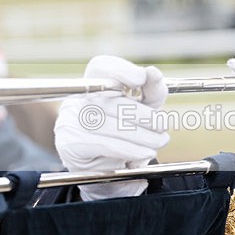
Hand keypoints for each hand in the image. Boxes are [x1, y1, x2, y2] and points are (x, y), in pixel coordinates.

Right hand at [54, 56, 169, 200]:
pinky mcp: (72, 144)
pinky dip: (130, 149)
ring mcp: (72, 121)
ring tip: (160, 141)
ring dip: (142, 136)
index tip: (142, 78)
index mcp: (96, 83)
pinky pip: (105, 144)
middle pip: (111, 100)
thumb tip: (153, 73)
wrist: (104, 168)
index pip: (101, 66)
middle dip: (143, 114)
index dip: (121, 70)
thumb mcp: (144, 109)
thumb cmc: (126, 132)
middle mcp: (80, 99)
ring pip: (110, 125)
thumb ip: (151, 91)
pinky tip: (145, 152)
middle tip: (162, 124)